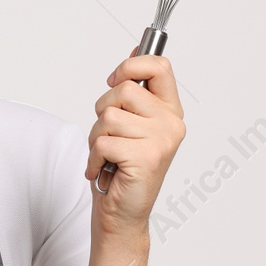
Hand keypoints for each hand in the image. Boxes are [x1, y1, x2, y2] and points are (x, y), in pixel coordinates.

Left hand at [84, 48, 185, 236]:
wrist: (122, 214)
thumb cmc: (122, 170)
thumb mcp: (128, 124)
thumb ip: (135, 90)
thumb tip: (136, 50)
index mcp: (170, 111)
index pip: (159, 66)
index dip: (131, 66)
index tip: (114, 80)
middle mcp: (171, 124)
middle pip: (125, 89)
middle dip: (103, 110)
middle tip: (109, 134)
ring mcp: (161, 140)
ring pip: (109, 116)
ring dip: (97, 137)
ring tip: (108, 155)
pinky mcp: (146, 157)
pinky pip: (103, 141)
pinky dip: (94, 157)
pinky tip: (104, 170)